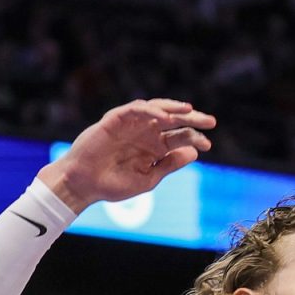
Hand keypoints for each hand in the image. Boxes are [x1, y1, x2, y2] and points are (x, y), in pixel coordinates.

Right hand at [40, 98, 215, 210]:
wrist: (84, 185)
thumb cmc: (113, 185)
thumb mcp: (149, 178)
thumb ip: (169, 164)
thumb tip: (194, 153)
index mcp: (155, 148)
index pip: (180, 138)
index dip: (195, 139)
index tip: (207, 145)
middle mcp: (145, 134)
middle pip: (174, 121)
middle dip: (192, 119)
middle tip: (211, 121)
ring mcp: (131, 125)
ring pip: (157, 110)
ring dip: (173, 109)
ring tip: (190, 111)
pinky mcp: (116, 119)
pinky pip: (136, 110)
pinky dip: (151, 111)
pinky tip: (164, 117)